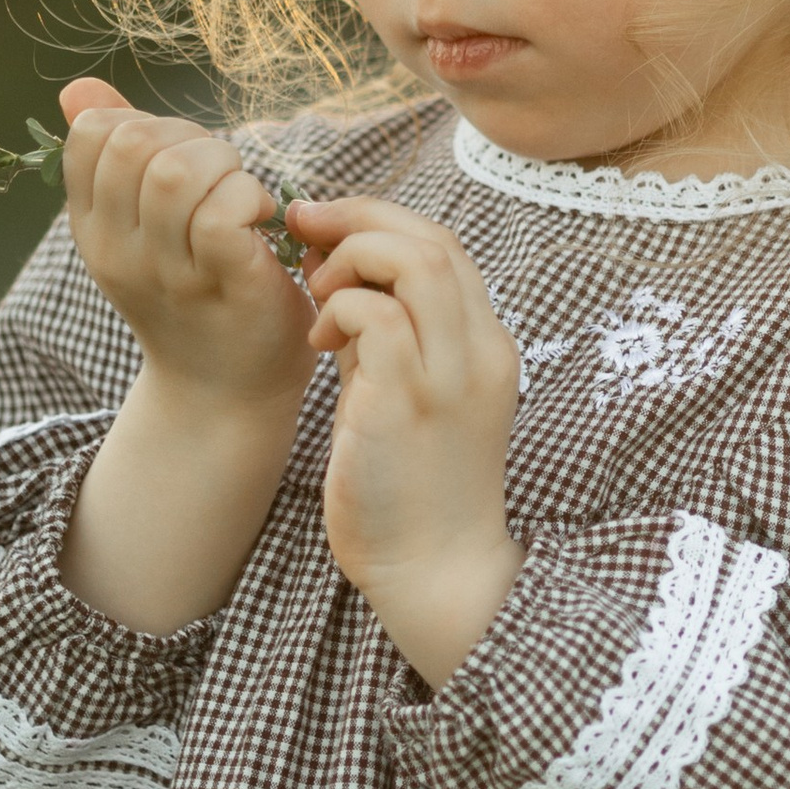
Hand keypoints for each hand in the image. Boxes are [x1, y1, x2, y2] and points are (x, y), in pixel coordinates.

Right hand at [53, 80, 314, 636]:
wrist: (227, 394)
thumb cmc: (196, 296)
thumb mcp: (143, 224)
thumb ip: (115, 154)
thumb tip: (78, 90)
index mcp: (93, 227)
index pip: (95, 134)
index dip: (147, 123)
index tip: (183, 160)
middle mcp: (117, 250)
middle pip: (133, 143)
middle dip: (189, 138)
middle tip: (223, 178)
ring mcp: (166, 272)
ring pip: (175, 171)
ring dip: (225, 168)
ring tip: (245, 201)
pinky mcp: (222, 284)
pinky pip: (223, 213)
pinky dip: (250, 200)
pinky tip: (264, 225)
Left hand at [293, 194, 523, 685]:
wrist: (433, 569)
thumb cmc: (411, 487)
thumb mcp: (401, 393)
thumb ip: (379, 331)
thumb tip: (329, 267)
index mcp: (486, 346)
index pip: (445, 247)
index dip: (381, 222)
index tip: (326, 229)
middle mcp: (478, 352)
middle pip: (433, 239)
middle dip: (359, 219)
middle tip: (304, 231)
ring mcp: (448, 376)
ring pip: (413, 261)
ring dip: (351, 259)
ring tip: (319, 294)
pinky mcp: (407, 402)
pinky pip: (372, 315)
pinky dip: (336, 310)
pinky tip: (317, 346)